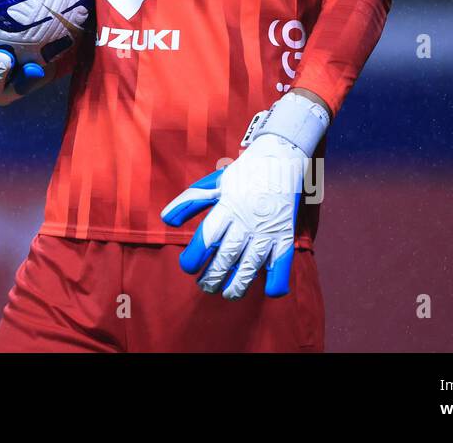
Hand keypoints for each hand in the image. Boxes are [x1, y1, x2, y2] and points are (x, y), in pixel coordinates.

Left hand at [160, 92, 328, 298]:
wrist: (280, 159)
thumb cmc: (242, 174)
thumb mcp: (212, 183)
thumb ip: (189, 202)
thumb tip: (167, 220)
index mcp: (227, 207)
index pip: (207, 237)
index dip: (195, 256)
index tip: (187, 267)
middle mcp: (247, 221)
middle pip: (226, 257)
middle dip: (212, 277)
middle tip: (204, 285)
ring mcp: (267, 231)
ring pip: (251, 266)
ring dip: (238, 285)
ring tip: (227, 294)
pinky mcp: (285, 236)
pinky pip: (282, 265)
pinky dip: (277, 282)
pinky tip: (268, 290)